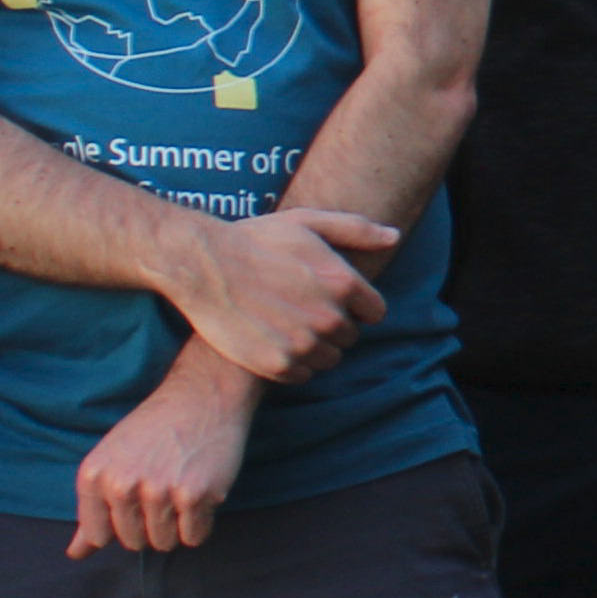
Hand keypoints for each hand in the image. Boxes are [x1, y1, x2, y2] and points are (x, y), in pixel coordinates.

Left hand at [68, 353, 254, 556]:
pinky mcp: (194, 495)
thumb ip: (93, 509)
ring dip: (177, 525)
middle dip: (150, 524)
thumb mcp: (111, 461)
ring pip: (164, 543)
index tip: (134, 498)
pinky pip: (194, 537)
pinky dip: (201, 522)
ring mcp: (157, 491)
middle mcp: (120, 485)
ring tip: (181, 489)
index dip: (120, 523)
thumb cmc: (154, 430)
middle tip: (163, 489)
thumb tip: (75, 554)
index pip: (98, 535)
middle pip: (132, 542)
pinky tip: (201, 492)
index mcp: (93, 476)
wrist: (201, 397)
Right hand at [165, 207, 397, 383]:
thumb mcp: (307, 222)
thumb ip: (355, 229)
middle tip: (299, 307)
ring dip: (314, 346)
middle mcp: (329, 318)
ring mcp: (304, 345)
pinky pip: (303, 374)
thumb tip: (394, 237)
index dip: (354, 305)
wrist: (202, 265)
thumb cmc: (255, 240)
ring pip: (329, 358)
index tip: (328, 296)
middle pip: (350, 336)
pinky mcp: (278, 365)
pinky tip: (271, 340)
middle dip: (332, 324)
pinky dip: (292, 363)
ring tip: (284, 323)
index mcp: (343, 284)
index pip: (374, 312)